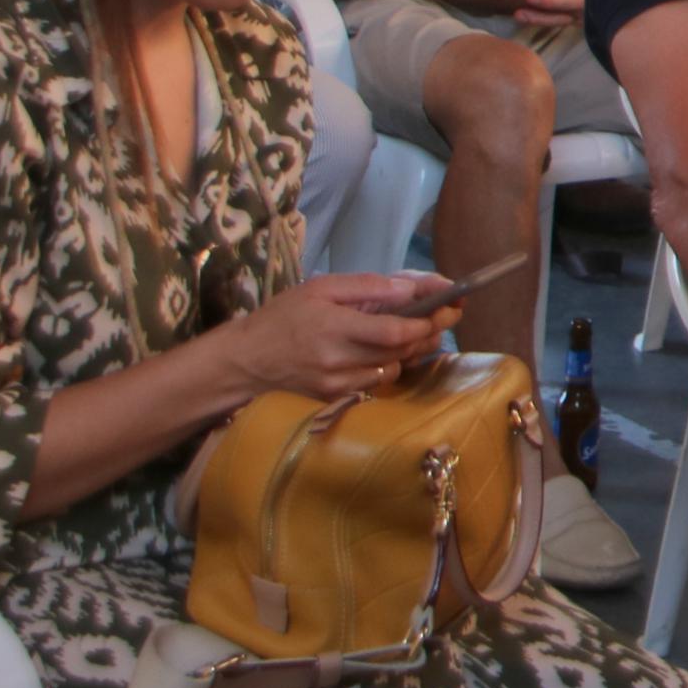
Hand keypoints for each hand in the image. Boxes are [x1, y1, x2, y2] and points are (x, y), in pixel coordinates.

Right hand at [218, 272, 451, 399]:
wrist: (243, 363)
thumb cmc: (280, 318)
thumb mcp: (319, 288)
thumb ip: (365, 287)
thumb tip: (408, 289)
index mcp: (335, 327)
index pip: (394, 332)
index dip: (426, 322)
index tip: (444, 309)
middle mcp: (339, 361)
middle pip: (401, 351)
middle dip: (428, 333)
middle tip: (445, 317)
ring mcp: (338, 385)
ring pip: (392, 369)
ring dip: (411, 351)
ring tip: (417, 332)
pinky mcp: (335, 400)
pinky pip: (375, 383)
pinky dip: (388, 366)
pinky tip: (387, 352)